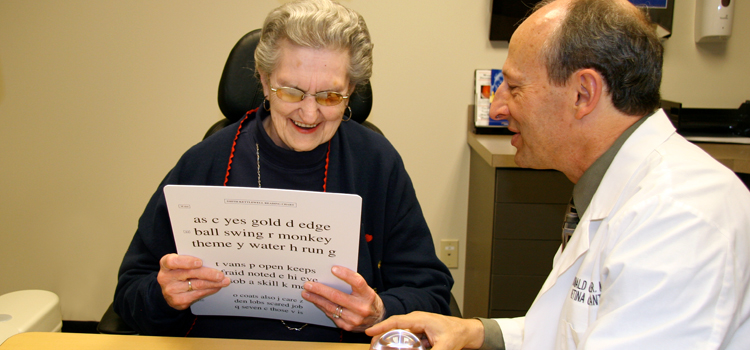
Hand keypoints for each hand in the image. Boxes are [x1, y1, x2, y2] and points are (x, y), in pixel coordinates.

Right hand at [156, 253, 230, 309]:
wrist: (169, 290)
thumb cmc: (178, 272)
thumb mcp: (179, 264)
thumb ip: (190, 260)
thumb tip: (212, 260)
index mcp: (166, 264)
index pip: (173, 262)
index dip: (187, 262)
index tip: (200, 262)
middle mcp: (166, 277)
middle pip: (189, 274)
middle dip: (208, 273)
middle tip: (220, 274)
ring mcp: (171, 290)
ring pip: (196, 285)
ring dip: (213, 283)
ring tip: (224, 281)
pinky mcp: (178, 301)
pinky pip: (198, 294)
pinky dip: (210, 290)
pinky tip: (217, 286)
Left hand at [301, 266, 384, 331]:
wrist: (377, 320)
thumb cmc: (368, 301)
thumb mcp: (366, 290)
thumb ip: (353, 283)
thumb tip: (333, 273)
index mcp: (368, 295)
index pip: (357, 282)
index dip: (345, 275)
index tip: (333, 268)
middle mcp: (361, 308)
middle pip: (337, 296)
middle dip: (320, 290)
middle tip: (309, 284)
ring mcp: (354, 319)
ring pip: (331, 307)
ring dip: (317, 299)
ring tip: (307, 293)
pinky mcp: (347, 326)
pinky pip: (331, 315)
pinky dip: (322, 307)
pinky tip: (317, 302)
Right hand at [366, 312, 484, 349]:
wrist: (467, 332)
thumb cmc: (457, 333)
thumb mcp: (445, 347)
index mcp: (420, 319)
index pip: (396, 321)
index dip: (381, 327)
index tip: (369, 332)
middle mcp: (416, 320)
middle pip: (394, 327)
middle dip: (382, 335)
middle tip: (372, 346)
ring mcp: (418, 326)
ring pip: (400, 333)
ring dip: (390, 340)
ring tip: (380, 348)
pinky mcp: (420, 333)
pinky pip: (407, 338)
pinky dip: (400, 344)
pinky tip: (395, 348)